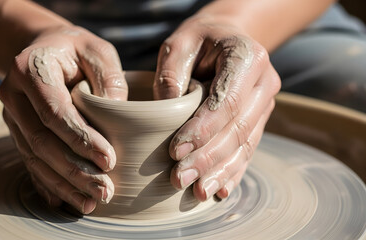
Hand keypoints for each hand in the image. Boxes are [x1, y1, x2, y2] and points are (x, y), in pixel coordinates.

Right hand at [0, 26, 127, 213]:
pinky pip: (29, 162)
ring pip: (34, 157)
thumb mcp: (97, 50)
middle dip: (74, 170)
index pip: (54, 111)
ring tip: (91, 202)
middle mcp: (13, 95)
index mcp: (30, 69)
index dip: (81, 139)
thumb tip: (119, 115)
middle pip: (41, 141)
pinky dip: (49, 183)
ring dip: (63, 183)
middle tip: (104, 190)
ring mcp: (11, 116)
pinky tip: (66, 201)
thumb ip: (109, 78)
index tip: (109, 161)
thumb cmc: (76, 49)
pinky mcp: (17, 131)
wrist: (44, 49)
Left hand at [153, 14, 280, 200]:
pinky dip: (233, 171)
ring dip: (220, 171)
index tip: (175, 151)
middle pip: (237, 128)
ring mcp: (265, 103)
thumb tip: (166, 110)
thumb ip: (171, 73)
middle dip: (207, 158)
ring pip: (245, 144)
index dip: (202, 129)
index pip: (227, 100)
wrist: (227, 38)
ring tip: (197, 192)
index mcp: (247, 56)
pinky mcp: (259, 119)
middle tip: (179, 178)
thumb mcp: (178, 43)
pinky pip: (248, 149)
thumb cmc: (199, 41)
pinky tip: (219, 190)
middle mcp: (264, 82)